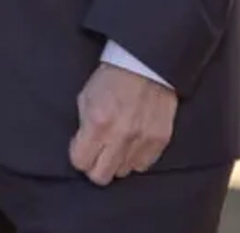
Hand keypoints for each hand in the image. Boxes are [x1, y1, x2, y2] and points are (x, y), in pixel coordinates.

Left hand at [69, 62, 176, 185]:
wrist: (146, 63)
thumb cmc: (112, 77)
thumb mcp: (86, 96)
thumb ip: (83, 126)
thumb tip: (83, 147)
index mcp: (98, 121)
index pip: (81, 162)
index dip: (79, 155)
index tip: (82, 146)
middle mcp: (120, 135)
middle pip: (101, 176)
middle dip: (95, 165)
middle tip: (98, 152)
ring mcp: (142, 139)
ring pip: (123, 172)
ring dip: (118, 161)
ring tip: (118, 143)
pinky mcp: (160, 139)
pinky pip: (144, 165)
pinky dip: (136, 158)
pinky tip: (133, 142)